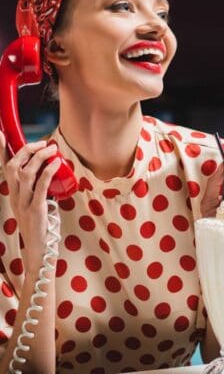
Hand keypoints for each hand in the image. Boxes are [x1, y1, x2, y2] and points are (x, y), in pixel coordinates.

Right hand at [0, 131, 60, 277]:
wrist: (39, 251)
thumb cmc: (40, 227)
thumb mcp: (36, 205)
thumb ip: (39, 190)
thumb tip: (51, 173)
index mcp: (13, 195)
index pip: (5, 168)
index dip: (1, 151)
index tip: (1, 134)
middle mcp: (14, 197)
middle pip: (13, 166)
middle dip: (27, 150)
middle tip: (43, 143)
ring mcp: (23, 204)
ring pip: (25, 173)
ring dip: (39, 158)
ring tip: (52, 149)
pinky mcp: (35, 210)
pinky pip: (40, 186)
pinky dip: (48, 172)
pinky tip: (56, 163)